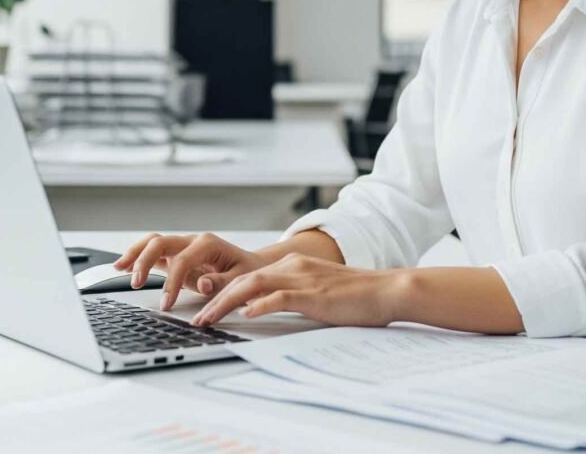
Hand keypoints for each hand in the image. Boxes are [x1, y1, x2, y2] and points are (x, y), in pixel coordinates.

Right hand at [112, 232, 268, 310]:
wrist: (253, 266)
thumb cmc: (248, 273)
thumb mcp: (242, 280)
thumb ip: (222, 283)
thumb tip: (203, 285)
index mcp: (208, 244)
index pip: (182, 261)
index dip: (172, 283)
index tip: (167, 304)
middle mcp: (193, 241)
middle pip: (161, 242)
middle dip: (145, 261)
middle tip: (136, 284)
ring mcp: (183, 247)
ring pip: (153, 242)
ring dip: (135, 254)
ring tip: (119, 268)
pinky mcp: (177, 255)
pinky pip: (154, 251)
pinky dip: (137, 256)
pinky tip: (123, 266)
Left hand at [189, 254, 404, 327]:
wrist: (387, 290)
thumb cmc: (357, 297)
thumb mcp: (319, 292)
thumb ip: (293, 296)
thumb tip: (264, 310)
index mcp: (293, 266)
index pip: (248, 277)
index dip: (223, 292)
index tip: (206, 309)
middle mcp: (294, 267)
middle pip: (243, 280)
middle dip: (215, 300)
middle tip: (198, 318)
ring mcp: (303, 278)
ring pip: (253, 286)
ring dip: (226, 303)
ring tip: (209, 319)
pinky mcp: (314, 294)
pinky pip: (280, 297)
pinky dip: (260, 305)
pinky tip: (246, 315)